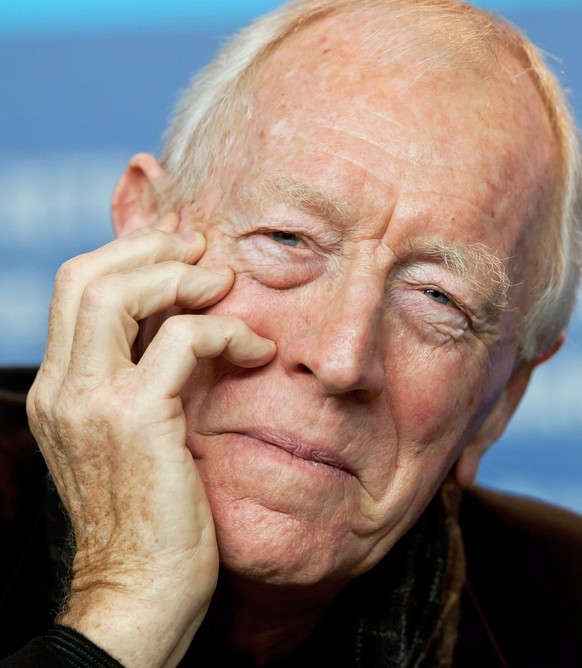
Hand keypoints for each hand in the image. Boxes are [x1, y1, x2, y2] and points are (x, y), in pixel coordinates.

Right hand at [27, 214, 275, 667]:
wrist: (140, 593)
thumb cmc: (148, 517)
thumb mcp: (130, 440)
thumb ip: (138, 380)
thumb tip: (175, 329)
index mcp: (58, 390)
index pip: (74, 291)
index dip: (127, 255)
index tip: (177, 249)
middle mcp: (63, 389)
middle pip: (86, 276)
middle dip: (150, 247)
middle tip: (202, 250)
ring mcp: (92, 403)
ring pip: (120, 293)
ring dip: (182, 276)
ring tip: (226, 286)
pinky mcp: (136, 420)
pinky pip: (183, 340)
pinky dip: (224, 330)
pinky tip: (254, 348)